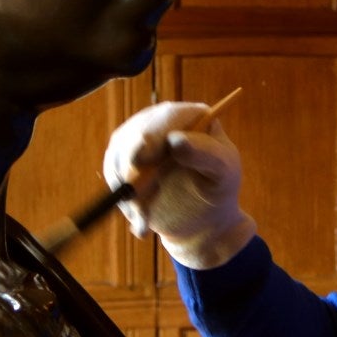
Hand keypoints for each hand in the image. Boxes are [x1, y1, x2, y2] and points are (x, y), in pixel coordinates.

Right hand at [102, 101, 255, 268]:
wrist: (201, 216)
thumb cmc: (218, 189)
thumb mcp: (222, 172)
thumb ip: (204, 154)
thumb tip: (175, 139)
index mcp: (190, 116)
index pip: (167, 117)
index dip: (151, 136)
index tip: (139, 161)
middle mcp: (161, 121)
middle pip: (135, 133)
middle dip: (132, 169)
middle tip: (137, 202)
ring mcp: (138, 137)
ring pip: (119, 157)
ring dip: (129, 192)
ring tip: (145, 219)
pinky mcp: (122, 158)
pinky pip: (113, 175)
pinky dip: (123, 201)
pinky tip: (139, 220)